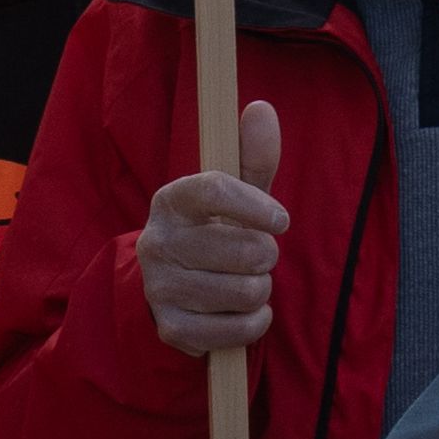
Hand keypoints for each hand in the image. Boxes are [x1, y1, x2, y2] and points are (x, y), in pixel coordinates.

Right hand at [138, 93, 288, 357]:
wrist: (171, 290)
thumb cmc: (214, 233)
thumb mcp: (232, 196)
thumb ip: (252, 156)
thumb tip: (262, 108)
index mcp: (170, 200)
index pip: (214, 189)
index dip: (256, 205)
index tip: (281, 220)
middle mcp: (157, 242)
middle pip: (242, 248)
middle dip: (266, 256)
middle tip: (258, 257)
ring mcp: (161, 287)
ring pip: (245, 291)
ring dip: (260, 290)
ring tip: (245, 283)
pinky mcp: (172, 328)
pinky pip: (239, 329)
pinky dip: (254, 323)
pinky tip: (240, 312)